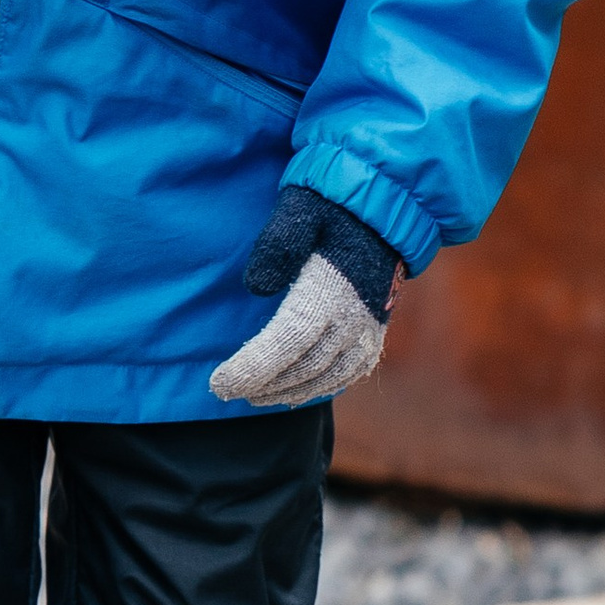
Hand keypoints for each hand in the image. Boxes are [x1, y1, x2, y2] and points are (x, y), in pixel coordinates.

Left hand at [210, 185, 400, 410]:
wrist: (386, 214)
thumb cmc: (333, 208)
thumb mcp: (300, 209)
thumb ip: (277, 244)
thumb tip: (256, 288)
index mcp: (331, 289)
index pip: (287, 341)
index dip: (253, 368)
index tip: (218, 382)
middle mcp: (353, 317)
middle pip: (303, 367)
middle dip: (261, 384)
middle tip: (225, 390)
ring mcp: (368, 330)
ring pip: (326, 378)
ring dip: (287, 392)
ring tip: (253, 396)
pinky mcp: (375, 335)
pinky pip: (349, 375)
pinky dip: (320, 389)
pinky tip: (293, 393)